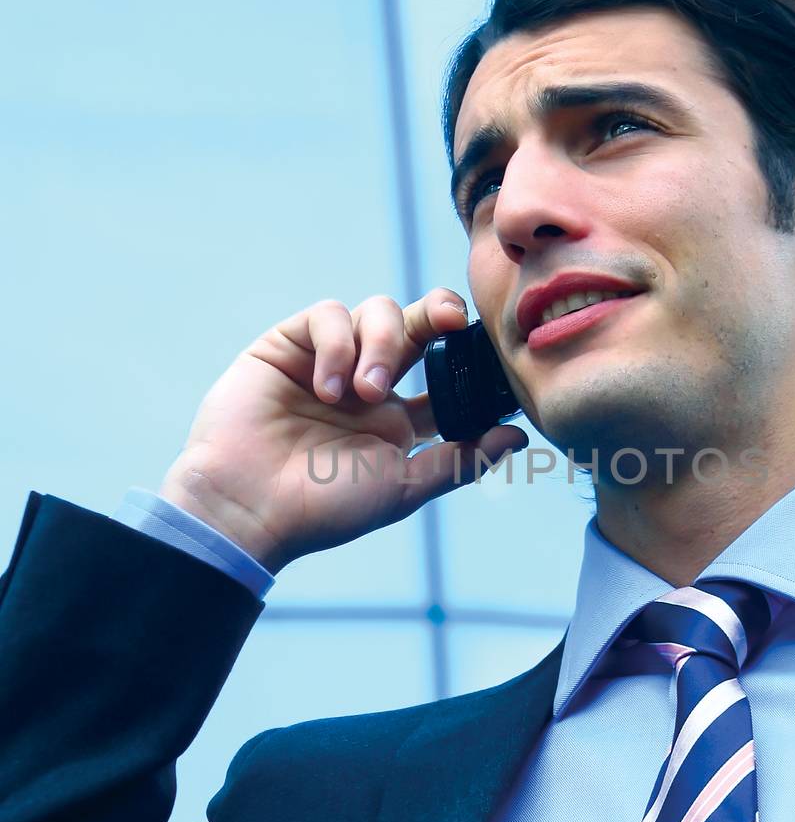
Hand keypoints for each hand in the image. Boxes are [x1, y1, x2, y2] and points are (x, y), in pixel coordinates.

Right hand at [158, 290, 526, 572]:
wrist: (248, 509)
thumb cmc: (324, 509)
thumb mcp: (403, 487)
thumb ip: (461, 460)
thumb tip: (520, 436)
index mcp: (398, 419)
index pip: (445, 371)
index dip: (468, 354)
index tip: (487, 351)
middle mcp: (367, 384)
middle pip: (417, 326)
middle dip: (438, 313)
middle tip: (449, 320)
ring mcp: (328, 361)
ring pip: (375, 312)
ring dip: (382, 343)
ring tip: (364, 392)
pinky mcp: (288, 346)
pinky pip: (327, 315)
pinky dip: (337, 343)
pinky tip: (328, 388)